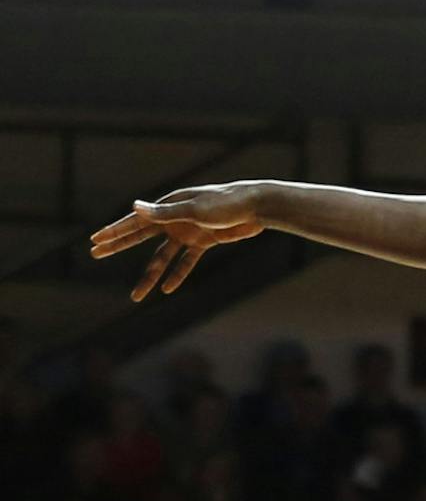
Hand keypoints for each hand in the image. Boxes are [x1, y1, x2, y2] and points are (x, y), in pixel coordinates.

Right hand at [90, 184, 267, 300]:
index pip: (135, 222)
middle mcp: (174, 219)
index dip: (114, 232)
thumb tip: (134, 207)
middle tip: (95, 254)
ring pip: (163, 258)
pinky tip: (167, 289)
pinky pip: (186, 262)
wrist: (257, 207)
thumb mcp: (194, 209)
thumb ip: (165, 213)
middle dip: (119, 246)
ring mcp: (188, 232)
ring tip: (135, 297)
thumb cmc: (226, 203)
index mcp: (168, 207)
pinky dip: (177, 274)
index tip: (94, 241)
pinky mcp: (204, 241)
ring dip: (150, 276)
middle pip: (141, 237)